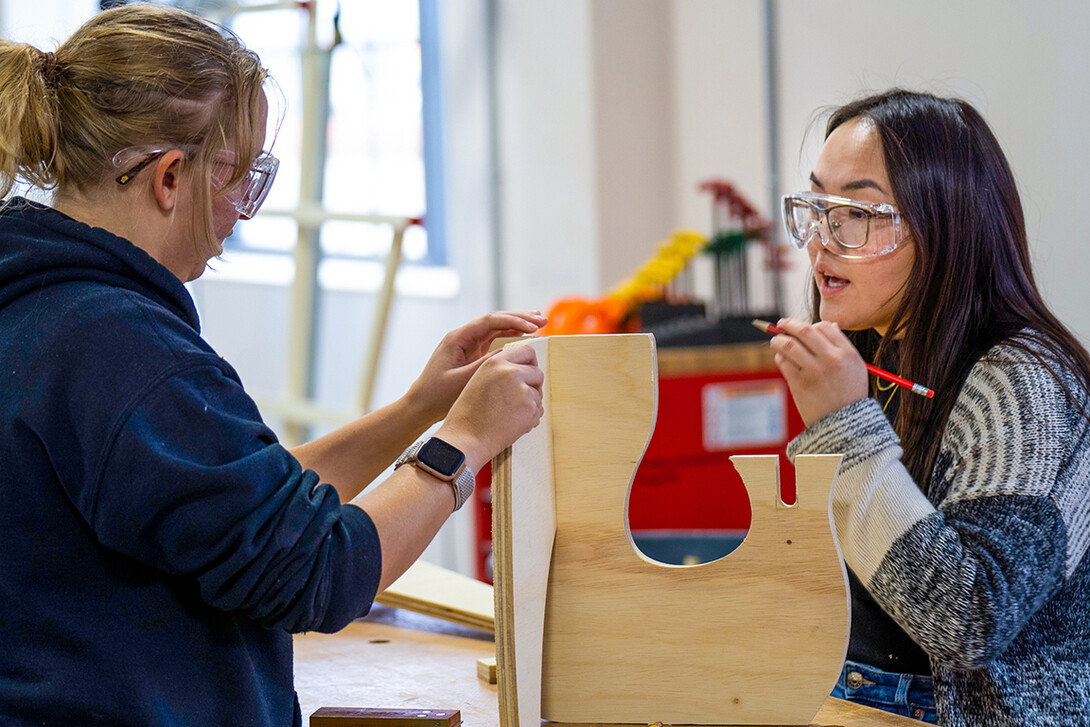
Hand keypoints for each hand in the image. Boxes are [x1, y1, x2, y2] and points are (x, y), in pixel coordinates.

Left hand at [406, 310, 546, 424]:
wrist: (420, 406)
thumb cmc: (437, 396)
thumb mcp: (464, 380)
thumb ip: (486, 365)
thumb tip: (509, 352)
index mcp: (457, 338)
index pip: (490, 321)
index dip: (514, 321)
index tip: (532, 326)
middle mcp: (462, 337)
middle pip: (494, 320)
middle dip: (519, 319)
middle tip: (542, 320)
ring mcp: (467, 344)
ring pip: (495, 328)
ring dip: (516, 325)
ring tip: (538, 323)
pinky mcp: (470, 354)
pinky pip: (493, 340)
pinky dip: (510, 337)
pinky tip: (524, 336)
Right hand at [435, 342, 544, 469]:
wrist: (465, 439)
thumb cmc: (469, 415)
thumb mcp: (479, 381)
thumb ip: (500, 371)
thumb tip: (525, 369)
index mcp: (494, 362)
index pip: (527, 351)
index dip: (531, 363)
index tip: (528, 374)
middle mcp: (510, 372)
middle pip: (537, 373)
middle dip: (532, 386)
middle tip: (518, 400)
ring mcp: (522, 390)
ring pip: (538, 394)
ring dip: (530, 404)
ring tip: (508, 415)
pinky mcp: (530, 408)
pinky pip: (538, 410)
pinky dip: (530, 418)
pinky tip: (511, 424)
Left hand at [768, 317, 868, 425]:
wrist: (844, 425)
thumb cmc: (849, 394)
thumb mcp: (856, 368)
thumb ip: (842, 345)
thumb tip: (827, 325)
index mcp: (847, 353)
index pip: (825, 326)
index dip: (812, 325)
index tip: (803, 329)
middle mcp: (831, 359)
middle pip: (804, 331)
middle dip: (788, 324)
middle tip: (780, 324)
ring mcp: (814, 371)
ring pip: (788, 344)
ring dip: (777, 339)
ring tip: (775, 340)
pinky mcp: (800, 384)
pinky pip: (783, 362)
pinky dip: (780, 357)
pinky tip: (782, 359)